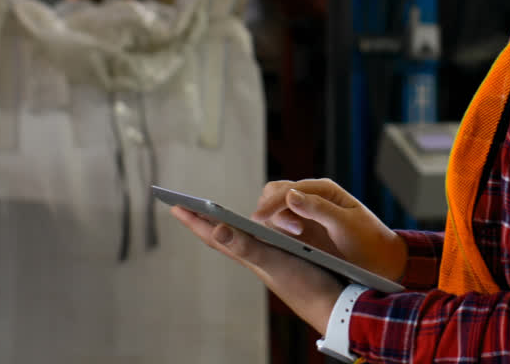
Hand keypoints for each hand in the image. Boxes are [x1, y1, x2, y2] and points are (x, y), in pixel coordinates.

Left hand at [169, 206, 343, 332]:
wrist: (334, 303)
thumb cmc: (305, 285)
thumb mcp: (274, 263)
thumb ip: (247, 246)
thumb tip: (216, 229)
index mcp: (249, 255)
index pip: (214, 235)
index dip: (194, 220)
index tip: (175, 206)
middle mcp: (257, 255)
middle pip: (224, 234)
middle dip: (206, 219)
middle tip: (188, 206)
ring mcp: (272, 257)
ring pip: (243, 236)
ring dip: (228, 223)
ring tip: (214, 214)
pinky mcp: (289, 257)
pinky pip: (265, 238)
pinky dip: (257, 228)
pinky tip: (261, 227)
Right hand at [252, 178, 407, 282]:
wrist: (383, 262)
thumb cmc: (368, 242)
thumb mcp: (345, 225)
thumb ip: (319, 209)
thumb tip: (290, 195)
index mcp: (324, 191)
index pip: (288, 190)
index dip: (272, 204)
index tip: (258, 219)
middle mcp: (312, 199)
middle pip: (276, 194)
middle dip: (270, 210)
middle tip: (284, 232)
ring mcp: (306, 216)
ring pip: (276, 211)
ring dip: (273, 222)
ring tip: (292, 238)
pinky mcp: (304, 232)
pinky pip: (281, 228)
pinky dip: (275, 234)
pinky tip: (282, 246)